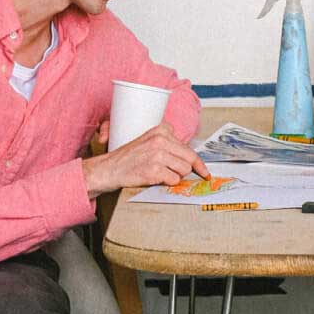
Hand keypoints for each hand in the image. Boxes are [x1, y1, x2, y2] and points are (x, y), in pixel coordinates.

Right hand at [83, 124, 204, 196]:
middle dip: (193, 170)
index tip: (204, 171)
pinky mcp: (154, 170)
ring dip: (177, 177)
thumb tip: (192, 161)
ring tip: (163, 175)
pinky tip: (157, 180)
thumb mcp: (149, 142)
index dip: (197, 161)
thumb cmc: (130, 158)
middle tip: (201, 177)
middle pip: (190, 158)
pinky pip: (174, 180)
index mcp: (162, 130)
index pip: (188, 147)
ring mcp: (157, 155)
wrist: (109, 169)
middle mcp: (160, 140)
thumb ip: (169, 146)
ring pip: (184, 170)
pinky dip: (169, 183)